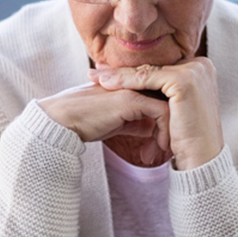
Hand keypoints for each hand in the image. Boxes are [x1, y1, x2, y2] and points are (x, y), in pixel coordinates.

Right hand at [37, 82, 173, 162]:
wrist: (62, 121)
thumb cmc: (85, 122)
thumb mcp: (116, 123)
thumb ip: (135, 123)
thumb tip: (151, 130)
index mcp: (132, 87)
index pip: (162, 98)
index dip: (169, 120)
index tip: (169, 142)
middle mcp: (135, 84)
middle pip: (169, 100)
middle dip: (175, 125)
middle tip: (173, 147)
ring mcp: (133, 89)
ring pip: (169, 106)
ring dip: (171, 131)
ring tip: (166, 152)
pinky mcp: (130, 100)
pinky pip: (161, 112)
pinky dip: (164, 132)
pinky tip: (159, 149)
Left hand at [89, 57, 223, 169]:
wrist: (202, 160)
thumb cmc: (187, 139)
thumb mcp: (174, 108)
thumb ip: (162, 91)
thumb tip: (137, 80)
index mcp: (201, 68)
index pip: (159, 68)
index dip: (132, 72)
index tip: (107, 74)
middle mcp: (201, 64)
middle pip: (153, 69)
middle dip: (123, 73)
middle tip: (97, 74)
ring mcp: (195, 71)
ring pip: (149, 72)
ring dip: (120, 77)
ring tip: (97, 80)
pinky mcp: (185, 81)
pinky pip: (149, 79)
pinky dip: (126, 82)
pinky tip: (108, 85)